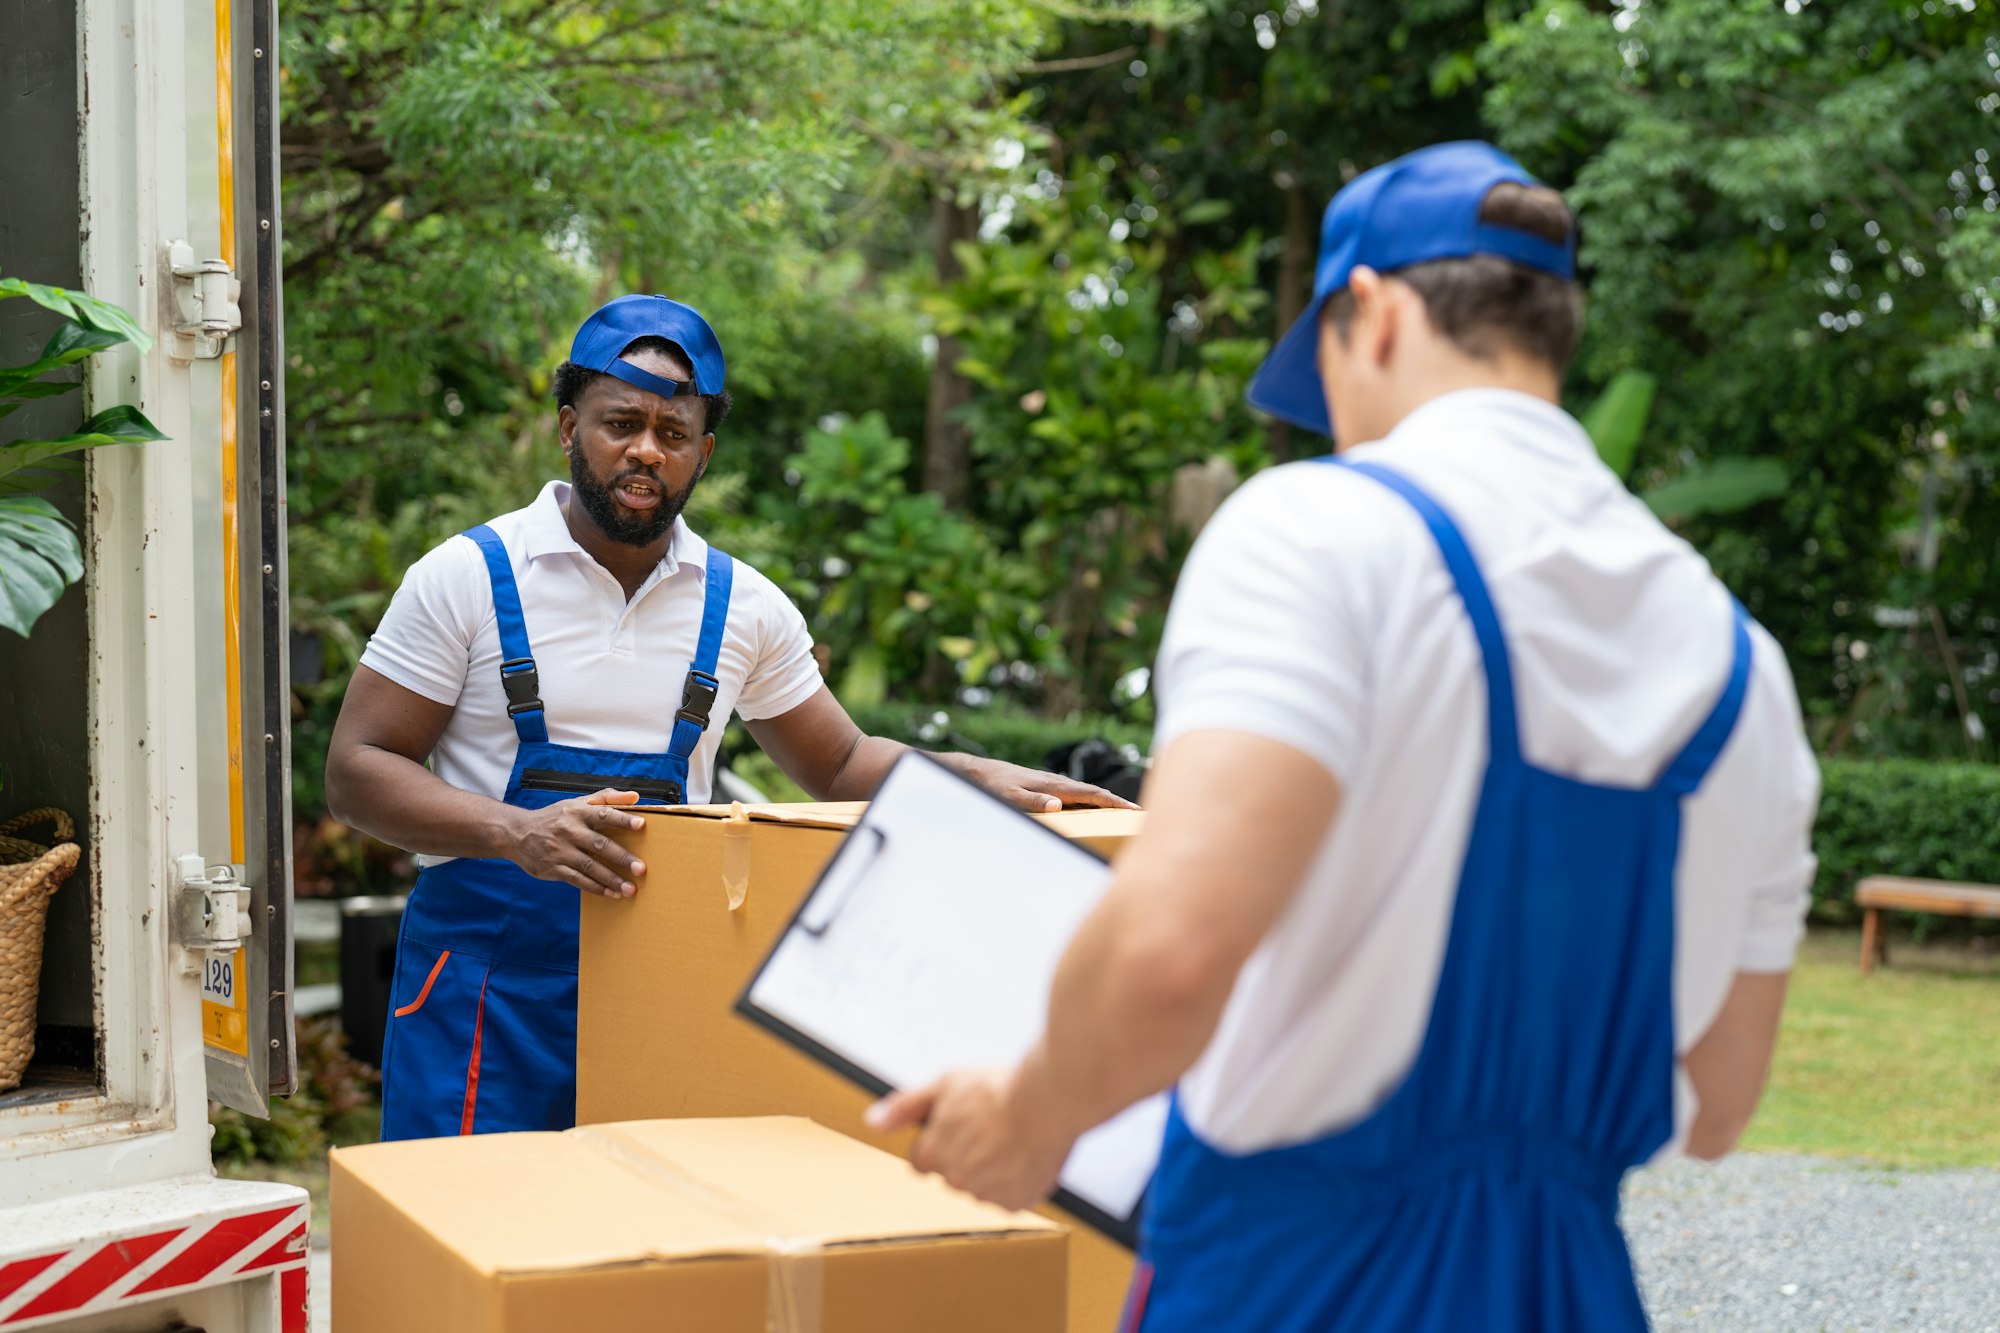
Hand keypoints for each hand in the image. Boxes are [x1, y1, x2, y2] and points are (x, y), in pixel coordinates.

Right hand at [503, 789, 646, 898]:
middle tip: (641, 869)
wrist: (518, 833)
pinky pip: (577, 880)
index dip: (623, 819)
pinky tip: (612, 894)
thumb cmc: (556, 817)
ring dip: (611, 879)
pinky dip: (596, 888)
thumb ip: (607, 798)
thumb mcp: (578, 803)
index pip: (603, 813)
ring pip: (590, 866)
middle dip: (621, 857)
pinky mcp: (553, 868)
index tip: (642, 825)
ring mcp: (560, 851)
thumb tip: (636, 797)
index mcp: (577, 812)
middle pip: (599, 844)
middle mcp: (569, 830)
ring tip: (630, 889)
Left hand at [865, 1066, 1074, 1211]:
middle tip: (990, 1130)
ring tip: (1013, 1139)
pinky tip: (1026, 1155)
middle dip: (966, 1157)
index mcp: (935, 1152)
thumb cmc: (1000, 1088)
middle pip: (953, 1174)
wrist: (1048, 1101)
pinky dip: (1017, 1181)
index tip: (959, 1130)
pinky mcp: (1016, 1202)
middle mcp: (956, 1179)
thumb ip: (905, 1106)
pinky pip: (1010, 1197)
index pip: (922, 1161)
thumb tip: (872, 1121)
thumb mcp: (945, 1084)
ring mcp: (986, 1194)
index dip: (939, 1143)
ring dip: (992, 1170)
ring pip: (982, 1187)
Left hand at [937, 754, 1140, 813]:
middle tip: (1140, 814)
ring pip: (1086, 793)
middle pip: (1095, 792)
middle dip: (1118, 803)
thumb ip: (1033, 802)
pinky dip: (1090, 801)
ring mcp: (1052, 783)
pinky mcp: (1045, 786)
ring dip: (1105, 802)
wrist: (976, 771)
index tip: (1135, 810)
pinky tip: (1091, 809)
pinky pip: (1075, 795)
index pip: (1092, 794)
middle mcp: (1056, 782)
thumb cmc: (991, 785)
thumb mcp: (1009, 797)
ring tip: (1123, 813)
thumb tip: (1058, 806)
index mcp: (1054, 785)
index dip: (1115, 802)